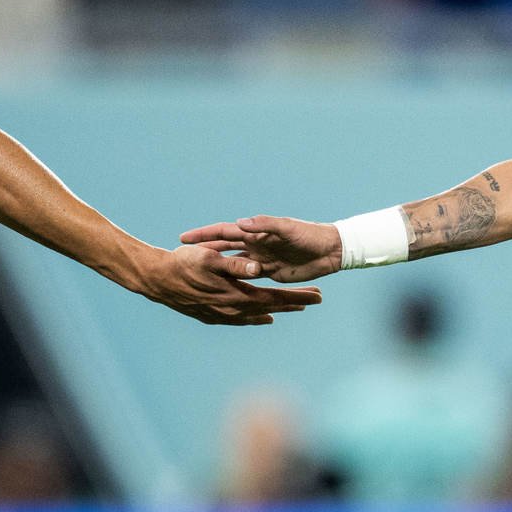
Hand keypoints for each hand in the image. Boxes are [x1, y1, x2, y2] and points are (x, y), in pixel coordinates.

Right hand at [137, 243, 321, 324]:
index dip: (297, 297)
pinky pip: (239, 319)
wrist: (156, 280)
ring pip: (255, 315)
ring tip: (293, 308)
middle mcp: (231, 308)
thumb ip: (235, 264)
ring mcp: (221, 314)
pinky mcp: (211, 315)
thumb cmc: (182, 264)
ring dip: (276, 310)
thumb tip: (258, 268)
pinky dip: (254, 318)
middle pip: (270, 307)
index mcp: (235, 294)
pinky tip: (259, 317)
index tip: (317, 295)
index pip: (274, 298)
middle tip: (316, 299)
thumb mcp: (209, 258)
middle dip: (294, 303)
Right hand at [179, 214, 344, 281]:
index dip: (203, 235)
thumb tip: (241, 223)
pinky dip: (236, 281)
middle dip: (203, 251)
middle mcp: (254, 246)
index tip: (183, 238)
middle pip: (223, 249)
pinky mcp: (270, 272)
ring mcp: (260, 260)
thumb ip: (264, 225)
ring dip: (217, 268)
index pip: (223, 233)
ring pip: (233, 265)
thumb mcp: (285, 227)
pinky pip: (247, 279)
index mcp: (255, 233)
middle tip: (182, 256)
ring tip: (196, 274)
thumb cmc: (309, 234)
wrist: (329, 249)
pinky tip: (223, 288)